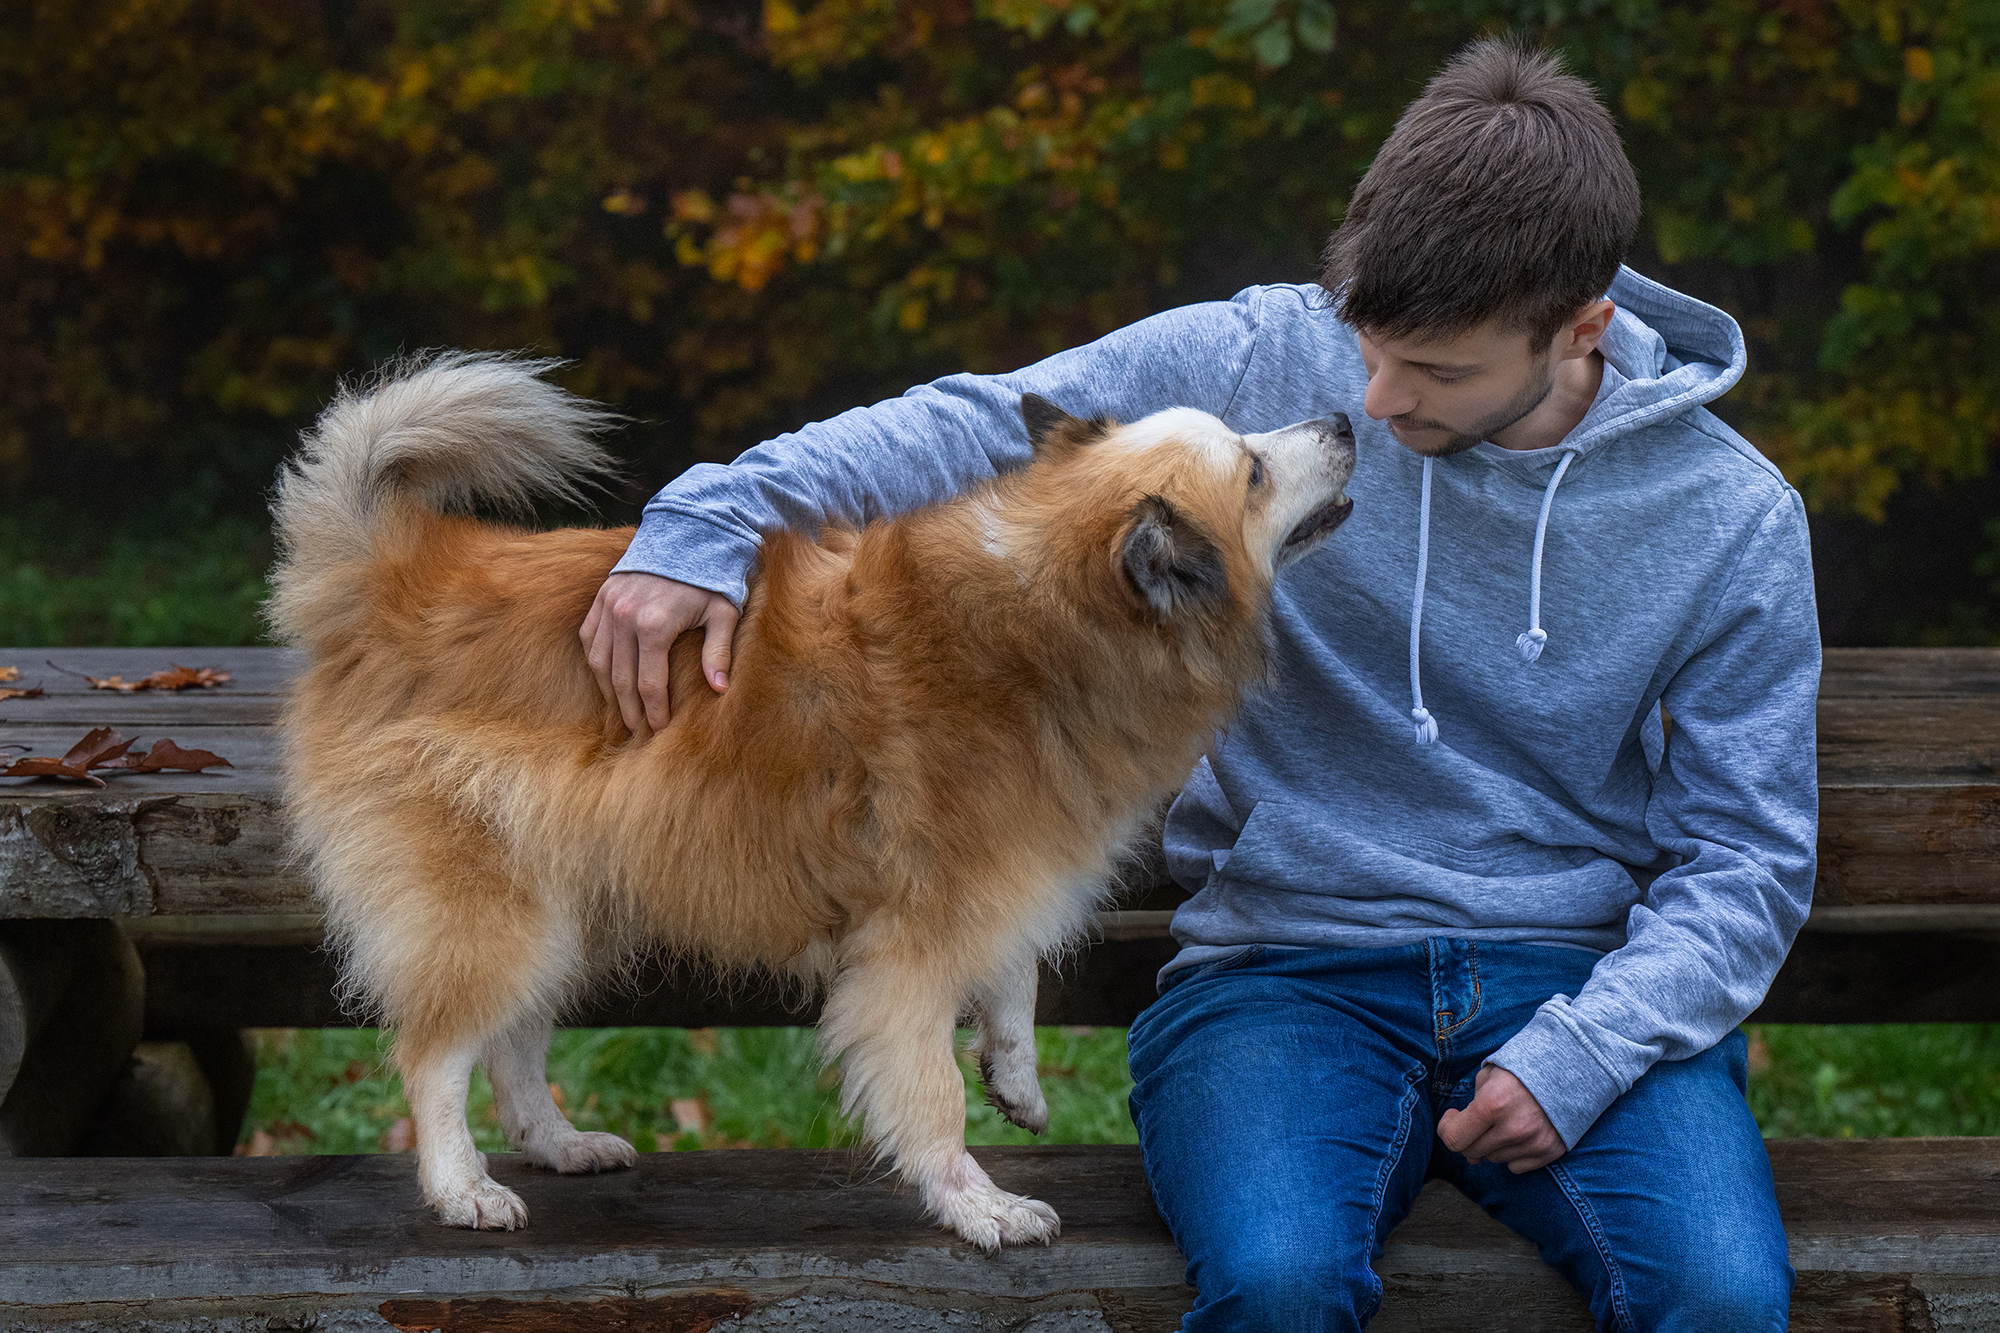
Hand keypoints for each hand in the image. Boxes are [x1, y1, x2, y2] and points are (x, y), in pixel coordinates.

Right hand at [579, 572, 737, 738]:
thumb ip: (718, 652)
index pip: (649, 684)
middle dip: (630, 712)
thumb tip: (719, 689)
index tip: (660, 731)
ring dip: (609, 693)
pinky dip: (596, 664)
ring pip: (600, 663)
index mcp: (656, 625)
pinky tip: (607, 682)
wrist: (686, 534)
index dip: (654, 712)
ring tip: (622, 715)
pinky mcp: (601, 599)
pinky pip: (589, 640)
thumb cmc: (710, 578)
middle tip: (638, 733)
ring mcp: (608, 607)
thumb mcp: (724, 613)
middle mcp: (625, 618)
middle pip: (621, 680)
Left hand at [1435, 1064, 1566, 1173]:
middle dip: (1468, 1136)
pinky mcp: (1549, 1152)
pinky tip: (1520, 1131)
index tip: (1454, 1116)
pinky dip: (1513, 1153)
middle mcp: (1512, 1128)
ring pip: (1493, 1159)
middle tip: (1479, 1119)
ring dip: (1492, 1143)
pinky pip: (1516, 1166)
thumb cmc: (1521, 1069)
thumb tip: (1470, 1155)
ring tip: (1506, 1119)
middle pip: (1471, 1151)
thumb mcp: (1488, 1076)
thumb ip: (1470, 1110)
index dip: (1446, 1128)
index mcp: (1491, 1103)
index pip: (1453, 1138)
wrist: (1568, 1067)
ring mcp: (1533, 1142)